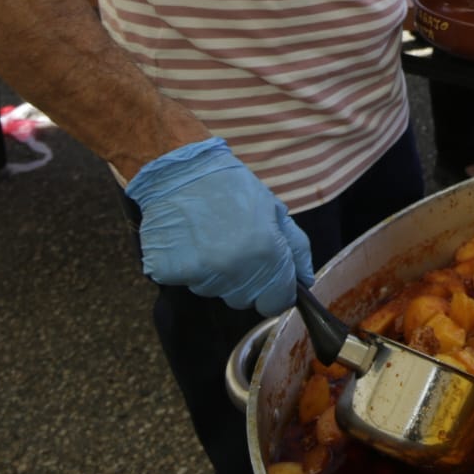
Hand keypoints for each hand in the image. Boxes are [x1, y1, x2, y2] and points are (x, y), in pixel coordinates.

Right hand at [124, 138, 313, 313]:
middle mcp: (235, 271)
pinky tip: (187, 242)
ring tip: (208, 238)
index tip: (268, 276)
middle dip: (245, 280)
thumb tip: (306, 280)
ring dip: (215, 274)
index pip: (277, 303)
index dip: (275, 290)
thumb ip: (295, 248)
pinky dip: (186, 269)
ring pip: (215, 292)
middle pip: (245, 300)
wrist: (178, 169)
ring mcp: (199, 275)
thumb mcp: (274, 208)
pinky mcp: (167, 273)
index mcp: (266, 254)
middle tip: (233, 245)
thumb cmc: (230, 185)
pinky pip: (185, 283)